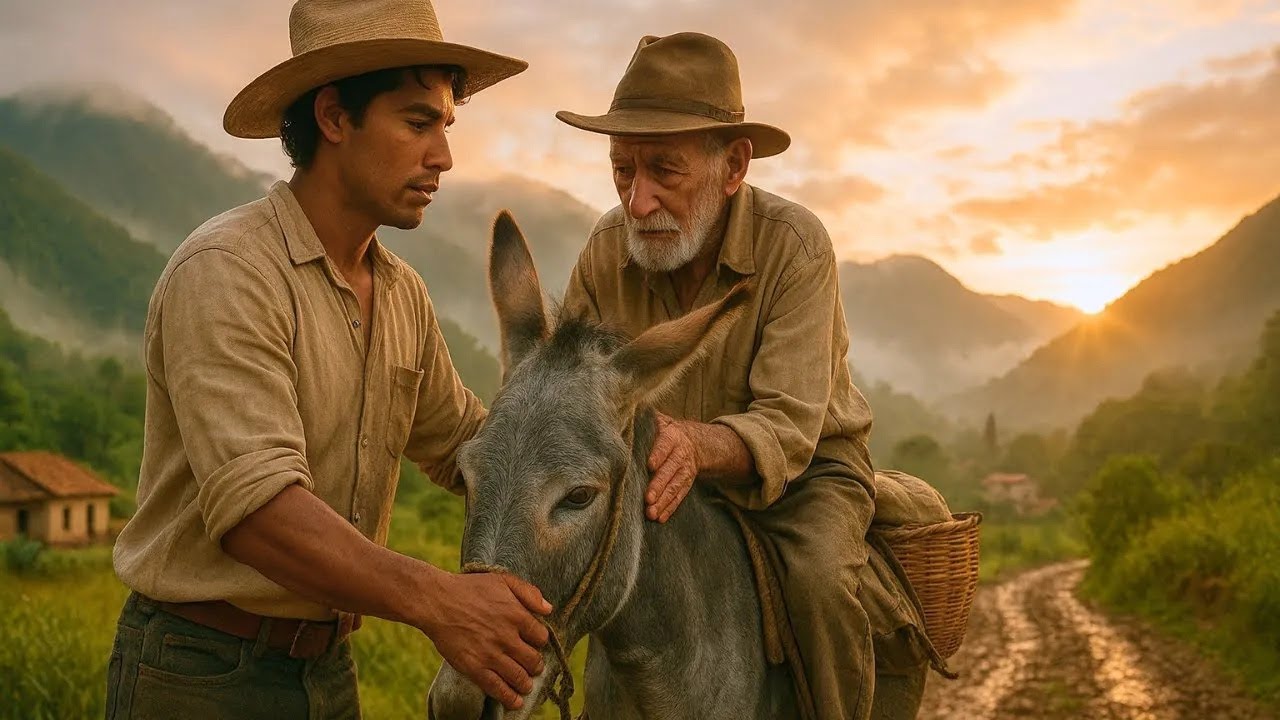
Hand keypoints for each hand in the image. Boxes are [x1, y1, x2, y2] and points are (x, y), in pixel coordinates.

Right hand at [419, 571, 551, 710]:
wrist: (437, 601)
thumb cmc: (469, 588)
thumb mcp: (503, 580)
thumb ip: (529, 592)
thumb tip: (549, 609)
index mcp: (517, 615)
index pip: (541, 637)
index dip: (539, 642)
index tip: (534, 644)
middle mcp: (507, 637)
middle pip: (533, 660)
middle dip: (536, 665)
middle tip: (533, 666)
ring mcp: (491, 654)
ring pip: (519, 677)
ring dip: (526, 684)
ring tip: (526, 685)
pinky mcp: (475, 668)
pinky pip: (497, 688)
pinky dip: (510, 698)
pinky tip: (515, 701)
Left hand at [646, 412, 698, 522]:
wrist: (692, 441)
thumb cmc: (664, 430)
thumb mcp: (658, 420)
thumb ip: (644, 420)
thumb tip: (623, 414)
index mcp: (671, 436)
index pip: (664, 445)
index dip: (658, 455)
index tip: (650, 465)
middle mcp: (680, 454)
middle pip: (670, 470)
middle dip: (659, 485)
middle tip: (648, 498)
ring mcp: (685, 470)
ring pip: (675, 486)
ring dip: (664, 501)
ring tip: (652, 514)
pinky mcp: (686, 482)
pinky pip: (679, 496)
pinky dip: (670, 508)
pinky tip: (661, 518)